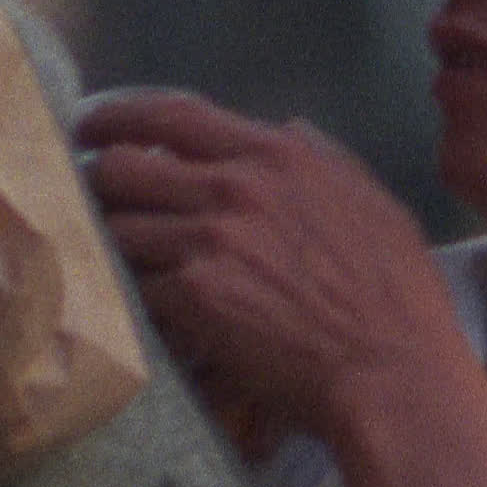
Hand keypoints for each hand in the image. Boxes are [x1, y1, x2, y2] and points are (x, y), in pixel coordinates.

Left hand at [78, 90, 458, 441]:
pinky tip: (144, 313)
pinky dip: (137, 302)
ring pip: (120, 228)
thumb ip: (323, 159)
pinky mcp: (193, 296)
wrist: (392, 370)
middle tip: (90, 204)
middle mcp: (235, 187)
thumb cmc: (397, 294)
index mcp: (277, 156)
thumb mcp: (371, 201)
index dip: (120, 116)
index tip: (93, 128)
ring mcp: (210, 240)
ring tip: (117, 267)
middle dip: (100, 184)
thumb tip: (287, 129)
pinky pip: (138, 288)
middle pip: (126, 167)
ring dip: (112, 249)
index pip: (175, 116)